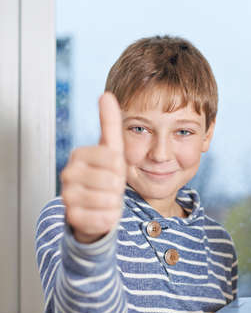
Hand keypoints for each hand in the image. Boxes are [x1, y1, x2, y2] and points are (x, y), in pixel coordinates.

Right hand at [61, 92, 125, 243]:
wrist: (96, 207)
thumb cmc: (106, 176)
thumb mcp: (112, 149)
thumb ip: (109, 123)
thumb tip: (106, 94)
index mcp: (79, 154)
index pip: (114, 159)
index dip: (121, 169)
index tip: (113, 170)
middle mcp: (68, 173)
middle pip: (113, 181)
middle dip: (119, 187)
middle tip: (110, 187)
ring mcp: (67, 196)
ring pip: (109, 200)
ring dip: (115, 202)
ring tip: (106, 199)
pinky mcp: (72, 218)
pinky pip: (104, 218)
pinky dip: (110, 217)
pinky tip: (102, 212)